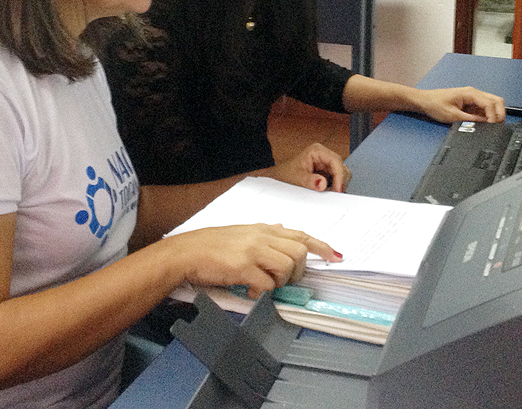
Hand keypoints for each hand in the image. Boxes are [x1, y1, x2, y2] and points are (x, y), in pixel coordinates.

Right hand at [174, 223, 340, 297]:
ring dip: (280, 282)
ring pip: (287, 267)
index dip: (321, 246)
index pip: (300, 235)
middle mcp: (261, 236)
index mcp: (263, 228)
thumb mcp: (242, 233)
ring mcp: (252, 250)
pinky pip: (267, 284)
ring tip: (265, 286)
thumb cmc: (211, 245)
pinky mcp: (242, 267)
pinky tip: (252, 292)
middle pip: (299, 253)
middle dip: (297, 272)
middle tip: (283, 281)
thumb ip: (264, 233)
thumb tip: (283, 228)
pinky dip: (263, 293)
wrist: (186, 252)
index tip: (335, 256)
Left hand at [265, 142, 350, 191]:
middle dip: (339, 181)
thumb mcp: (295, 178)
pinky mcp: (327, 172)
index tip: (338, 189)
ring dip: (337, 184)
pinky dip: (334, 186)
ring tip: (328, 192)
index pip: (335, 161)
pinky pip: (336, 179)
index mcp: (317, 151)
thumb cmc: (285, 174)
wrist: (279, 177)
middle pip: (341, 167)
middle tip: (334, 193)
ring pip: (341, 173)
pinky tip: (327, 191)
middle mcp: (324, 155)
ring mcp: (326, 163)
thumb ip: (309, 181)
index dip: (339, 176)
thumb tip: (322, 184)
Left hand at [414, 86, 505, 123]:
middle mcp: (474, 94)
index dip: (494, 116)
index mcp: (470, 93)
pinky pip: (484, 109)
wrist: (425, 101)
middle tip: (497, 126)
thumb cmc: (435, 104)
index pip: (490, 103)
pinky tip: (484, 124)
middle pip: (496, 101)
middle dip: (500, 113)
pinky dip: (487, 116)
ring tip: (491, 126)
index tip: (493, 126)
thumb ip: (470, 121)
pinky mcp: (471, 104)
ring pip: (492, 104)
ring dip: (494, 114)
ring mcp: (473, 98)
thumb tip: (484, 125)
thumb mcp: (453, 116)